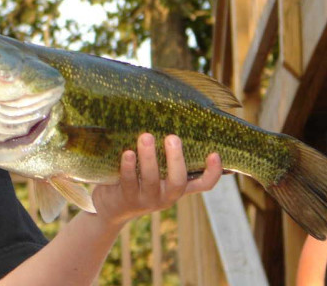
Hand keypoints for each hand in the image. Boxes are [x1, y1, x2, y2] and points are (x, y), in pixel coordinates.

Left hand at [91, 133, 221, 226]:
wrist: (111, 208)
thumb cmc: (137, 181)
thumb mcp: (155, 172)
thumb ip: (163, 157)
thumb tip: (168, 119)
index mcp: (176, 187)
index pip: (202, 185)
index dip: (212, 173)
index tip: (215, 154)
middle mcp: (165, 196)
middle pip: (177, 182)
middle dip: (175, 159)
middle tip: (172, 137)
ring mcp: (146, 200)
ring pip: (151, 180)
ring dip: (149, 157)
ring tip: (146, 137)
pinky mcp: (126, 199)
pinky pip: (128, 181)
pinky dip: (128, 166)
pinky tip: (127, 152)